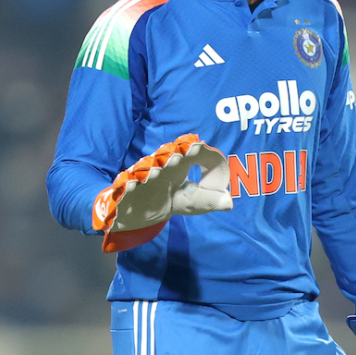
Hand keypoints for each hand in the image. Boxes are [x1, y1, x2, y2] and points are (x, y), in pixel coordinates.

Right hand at [92, 134, 231, 252]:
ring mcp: (141, 179)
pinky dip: (128, 187)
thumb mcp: (189, 201)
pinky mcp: (126, 190)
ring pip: (144, 172)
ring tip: (156, 171)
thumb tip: (230, 202)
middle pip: (164, 160)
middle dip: (171, 156)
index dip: (193, 150)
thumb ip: (207, 199)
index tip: (199, 146)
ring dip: (149, 171)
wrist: (136, 208)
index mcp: (176, 167)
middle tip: (180, 155)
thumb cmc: (165, 197)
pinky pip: (125, 188)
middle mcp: (158, 169)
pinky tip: (130, 188)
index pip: (187, 153)